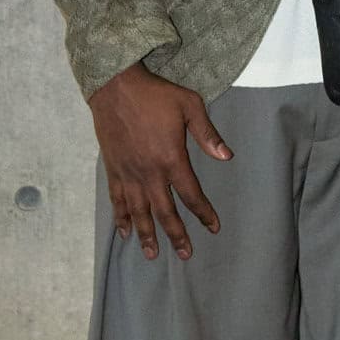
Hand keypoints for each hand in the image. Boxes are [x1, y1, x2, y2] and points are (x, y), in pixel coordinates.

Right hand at [89, 62, 231, 259]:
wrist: (114, 85)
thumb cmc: (155, 94)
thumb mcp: (189, 106)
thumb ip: (207, 133)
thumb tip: (227, 157)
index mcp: (171, 159)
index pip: (191, 194)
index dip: (203, 213)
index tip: (213, 227)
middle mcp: (149, 172)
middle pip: (164, 211)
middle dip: (176, 235)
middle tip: (185, 254)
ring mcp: (128, 172)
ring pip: (139, 211)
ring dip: (146, 234)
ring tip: (152, 254)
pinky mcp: (113, 168)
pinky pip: (117, 199)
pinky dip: (121, 217)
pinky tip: (124, 232)